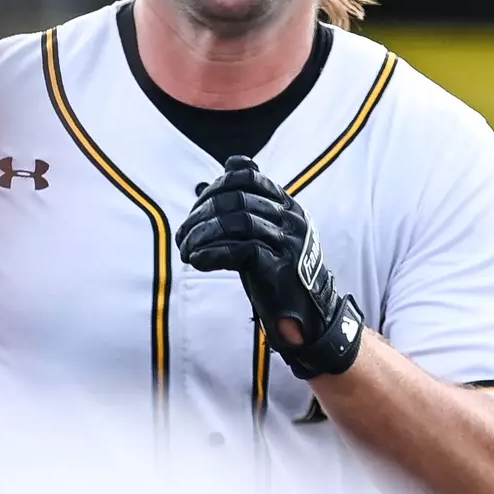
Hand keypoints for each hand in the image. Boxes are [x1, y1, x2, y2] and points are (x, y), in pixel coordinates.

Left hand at [174, 155, 362, 378]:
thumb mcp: (267, 234)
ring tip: (185, 250)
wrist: (310, 317)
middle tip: (183, 236)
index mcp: (288, 206)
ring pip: (237, 222)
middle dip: (202, 215)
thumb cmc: (280, 273)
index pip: (248, 177)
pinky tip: (197, 261)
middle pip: (237, 199)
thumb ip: (248, 207)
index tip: (197, 209)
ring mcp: (287, 242)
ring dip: (202, 235)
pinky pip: (240, 250)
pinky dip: (212, 253)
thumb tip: (217, 176)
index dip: (216, 188)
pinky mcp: (279, 268)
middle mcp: (291, 219)